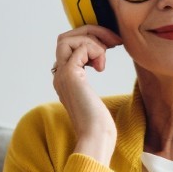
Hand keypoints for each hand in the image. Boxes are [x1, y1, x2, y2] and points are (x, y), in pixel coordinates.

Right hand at [51, 25, 122, 163]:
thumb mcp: (94, 97)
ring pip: (67, 39)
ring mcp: (62, 75)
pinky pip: (81, 48)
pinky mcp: (71, 76)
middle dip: (90, 32)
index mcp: (65, 79)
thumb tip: (98, 64)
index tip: (110, 44)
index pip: (68, 47)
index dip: (89, 39)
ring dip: (92, 40)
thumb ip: (90, 81)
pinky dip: (95, 50)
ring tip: (106, 54)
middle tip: (113, 40)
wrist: (95, 138)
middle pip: (65, 38)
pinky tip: (102, 67)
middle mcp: (59, 75)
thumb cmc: (99, 125)